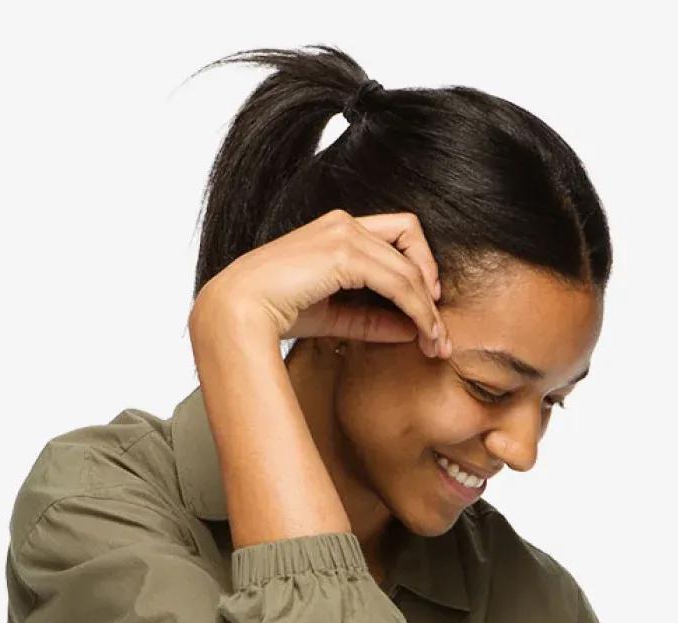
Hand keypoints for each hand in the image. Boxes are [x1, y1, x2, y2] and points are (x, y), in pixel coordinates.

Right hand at [189, 208, 450, 358]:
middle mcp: (344, 223)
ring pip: (409, 268)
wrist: (237, 310)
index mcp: (337, 229)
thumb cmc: (276, 312)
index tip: (427, 307)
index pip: (396, 236)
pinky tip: (422, 334)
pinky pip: (398, 282)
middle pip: (412, 243)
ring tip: (436, 344)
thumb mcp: (333, 317)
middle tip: (439, 332)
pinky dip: (417, 310)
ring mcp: (344, 233)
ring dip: (428, 309)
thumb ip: (370, 319)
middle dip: (431, 290)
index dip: (420, 267)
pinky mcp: (345, 253)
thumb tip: (410, 331)